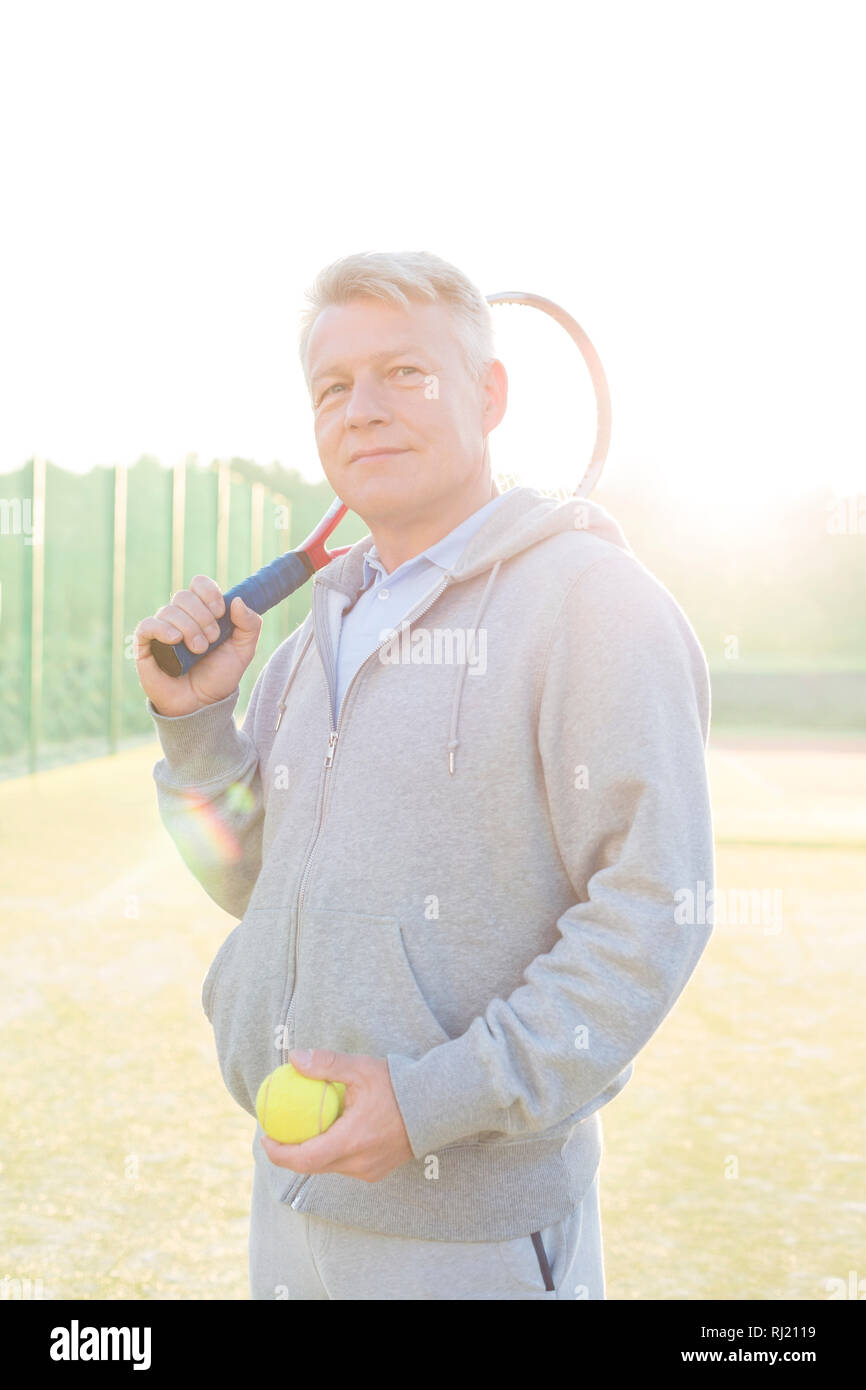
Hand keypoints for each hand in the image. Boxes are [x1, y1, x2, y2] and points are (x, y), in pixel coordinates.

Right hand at [133, 577, 261, 716]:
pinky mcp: (145, 645)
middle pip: (184, 596)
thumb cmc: (219, 676)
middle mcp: (180, 617)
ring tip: (199, 650)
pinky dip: (162, 629)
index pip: (199, 584)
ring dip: (188, 628)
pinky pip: (148, 626)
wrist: (202, 705)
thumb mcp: (243, 650)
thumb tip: (236, 600)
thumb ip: (250, 624)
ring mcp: (162, 630)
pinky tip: (175, 640)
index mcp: (201, 612)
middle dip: (202, 617)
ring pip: (169, 610)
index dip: (209, 593)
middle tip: (212, 640)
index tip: (220, 612)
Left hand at [259, 1049, 413, 1182]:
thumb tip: (294, 1058)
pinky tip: (330, 1131)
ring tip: (301, 1129)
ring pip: (329, 1167)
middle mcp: (359, 1163)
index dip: (278, 1152)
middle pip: (313, 1166)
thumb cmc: (399, 1085)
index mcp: (352, 1142)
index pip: (304, 1159)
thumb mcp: (361, 1068)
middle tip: (277, 1131)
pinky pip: (345, 1165)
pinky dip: (332, 1152)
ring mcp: (370, 1170)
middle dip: (290, 1153)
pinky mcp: (378, 1170)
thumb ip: (327, 1064)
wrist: (439, 1105)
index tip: (265, 1136)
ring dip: (312, 1152)